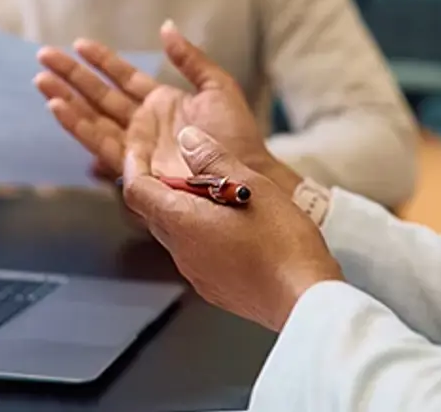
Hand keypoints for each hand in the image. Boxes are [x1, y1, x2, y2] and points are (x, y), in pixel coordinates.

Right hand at [35, 21, 295, 190]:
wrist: (242, 175)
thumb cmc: (236, 136)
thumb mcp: (217, 86)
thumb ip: (190, 58)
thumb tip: (166, 27)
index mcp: (162, 103)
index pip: (123, 77)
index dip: (101, 60)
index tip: (78, 44)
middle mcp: (143, 123)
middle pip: (99, 95)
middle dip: (71, 76)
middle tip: (44, 56)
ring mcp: (135, 144)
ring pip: (91, 117)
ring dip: (65, 98)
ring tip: (41, 81)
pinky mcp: (132, 164)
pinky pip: (98, 141)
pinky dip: (75, 124)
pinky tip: (57, 107)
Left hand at [121, 124, 340, 331]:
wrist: (305, 299)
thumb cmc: (281, 244)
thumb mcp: (250, 184)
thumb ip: (212, 160)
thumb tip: (188, 140)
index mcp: (182, 223)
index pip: (136, 190)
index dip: (135, 165)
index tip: (142, 150)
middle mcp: (181, 252)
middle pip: (156, 211)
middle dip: (169, 186)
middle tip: (196, 168)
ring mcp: (197, 274)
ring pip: (178, 232)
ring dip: (191, 210)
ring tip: (226, 195)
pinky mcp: (215, 288)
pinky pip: (198, 253)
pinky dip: (206, 233)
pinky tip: (238, 226)